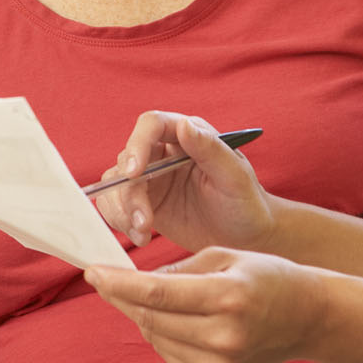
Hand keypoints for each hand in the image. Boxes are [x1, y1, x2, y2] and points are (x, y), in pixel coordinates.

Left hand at [85, 247, 324, 362]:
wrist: (306, 318)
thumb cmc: (267, 278)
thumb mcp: (224, 256)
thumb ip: (178, 268)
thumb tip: (136, 281)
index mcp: (228, 296)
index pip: (158, 292)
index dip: (119, 283)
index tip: (92, 271)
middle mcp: (225, 336)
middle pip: (151, 318)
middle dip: (122, 297)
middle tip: (106, 279)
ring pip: (155, 338)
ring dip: (143, 316)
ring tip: (154, 297)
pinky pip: (170, 355)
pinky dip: (162, 336)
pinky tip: (176, 320)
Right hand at [95, 111, 275, 250]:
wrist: (246, 237)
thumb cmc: (247, 202)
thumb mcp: (234, 177)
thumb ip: (210, 149)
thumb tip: (184, 125)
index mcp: (187, 136)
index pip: (151, 125)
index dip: (136, 145)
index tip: (134, 173)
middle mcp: (163, 152)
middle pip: (127, 159)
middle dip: (129, 192)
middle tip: (143, 221)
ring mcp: (151, 178)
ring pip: (115, 184)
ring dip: (122, 210)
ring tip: (143, 233)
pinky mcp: (144, 203)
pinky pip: (116, 206)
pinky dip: (120, 222)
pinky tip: (142, 237)